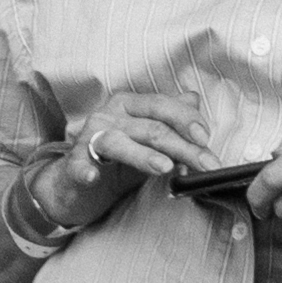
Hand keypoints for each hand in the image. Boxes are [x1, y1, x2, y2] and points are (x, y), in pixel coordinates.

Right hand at [29, 91, 214, 236]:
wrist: (78, 184)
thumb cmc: (118, 159)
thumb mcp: (149, 139)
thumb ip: (172, 121)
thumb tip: (194, 99)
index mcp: (130, 106)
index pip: (162, 105)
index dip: (186, 119)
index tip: (206, 139)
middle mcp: (110, 116)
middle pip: (151, 128)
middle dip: (184, 148)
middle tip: (207, 165)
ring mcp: (90, 138)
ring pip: (119, 142)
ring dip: (142, 155)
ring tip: (164, 167)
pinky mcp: (74, 163)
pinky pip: (79, 164)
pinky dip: (84, 169)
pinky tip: (91, 176)